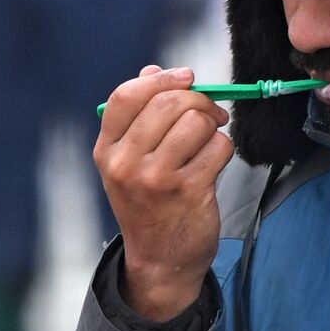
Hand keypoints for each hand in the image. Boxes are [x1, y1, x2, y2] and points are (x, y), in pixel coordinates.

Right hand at [94, 65, 234, 320]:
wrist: (159, 259)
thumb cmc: (148, 204)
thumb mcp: (129, 162)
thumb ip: (138, 116)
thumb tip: (153, 70)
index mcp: (107, 150)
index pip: (126, 96)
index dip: (160, 79)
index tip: (186, 77)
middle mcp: (126, 163)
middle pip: (168, 103)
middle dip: (198, 100)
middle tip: (209, 112)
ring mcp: (156, 179)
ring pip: (197, 122)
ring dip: (212, 126)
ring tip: (208, 141)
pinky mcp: (189, 191)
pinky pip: (218, 147)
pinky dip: (223, 149)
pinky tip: (213, 164)